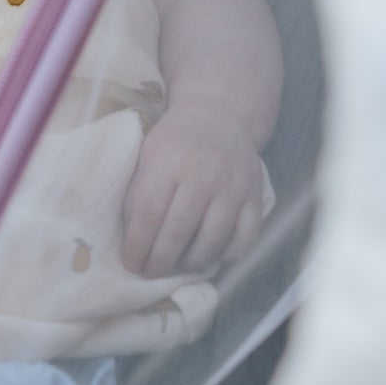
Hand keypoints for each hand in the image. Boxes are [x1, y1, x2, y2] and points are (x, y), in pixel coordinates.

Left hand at [121, 103, 268, 276]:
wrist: (220, 113)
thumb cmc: (175, 140)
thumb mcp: (148, 155)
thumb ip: (138, 192)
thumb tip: (130, 239)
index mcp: (168, 161)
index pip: (149, 214)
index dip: (137, 245)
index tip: (130, 263)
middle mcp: (203, 175)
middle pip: (178, 232)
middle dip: (159, 261)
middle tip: (149, 271)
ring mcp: (232, 187)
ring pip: (212, 241)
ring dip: (191, 262)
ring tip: (177, 265)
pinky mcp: (255, 196)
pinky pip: (245, 238)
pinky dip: (228, 254)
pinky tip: (212, 253)